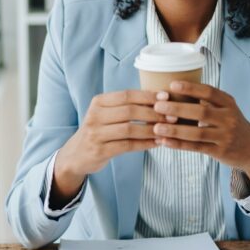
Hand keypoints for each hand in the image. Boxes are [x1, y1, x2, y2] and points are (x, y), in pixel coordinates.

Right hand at [51, 90, 157, 206]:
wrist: (76, 155)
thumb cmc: (99, 131)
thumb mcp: (106, 114)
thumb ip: (126, 106)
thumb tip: (160, 99)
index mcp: (98, 102)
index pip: (127, 95)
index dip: (148, 95)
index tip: (166, 96)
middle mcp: (95, 116)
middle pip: (129, 111)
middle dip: (153, 113)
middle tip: (172, 116)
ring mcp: (96, 134)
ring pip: (129, 129)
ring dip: (151, 129)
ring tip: (167, 130)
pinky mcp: (99, 151)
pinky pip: (127, 146)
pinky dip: (145, 144)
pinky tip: (157, 143)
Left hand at [152, 82, 249, 190]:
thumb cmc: (232, 124)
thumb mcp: (226, 109)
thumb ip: (208, 101)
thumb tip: (175, 90)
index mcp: (228, 103)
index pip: (209, 92)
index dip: (191, 88)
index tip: (172, 85)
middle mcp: (229, 118)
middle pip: (201, 112)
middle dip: (178, 109)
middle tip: (158, 106)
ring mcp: (225, 136)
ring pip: (197, 133)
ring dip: (175, 130)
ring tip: (156, 127)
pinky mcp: (220, 152)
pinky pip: (196, 147)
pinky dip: (179, 144)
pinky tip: (165, 142)